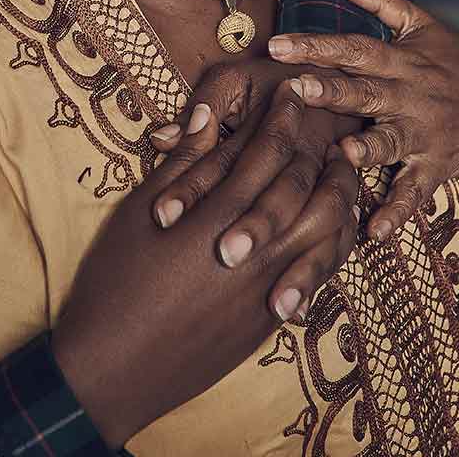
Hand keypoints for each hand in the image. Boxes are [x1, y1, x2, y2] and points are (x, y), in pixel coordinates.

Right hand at [53, 85, 361, 448]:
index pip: (267, 151)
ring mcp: (268, 285)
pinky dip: (331, 245)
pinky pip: (319, 274)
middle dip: (326, 154)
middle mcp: (255, 247)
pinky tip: (328, 231)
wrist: (116, 366)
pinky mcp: (270, 318)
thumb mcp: (138, 212)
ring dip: (340, 199)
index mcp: (219, 213)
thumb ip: (182, 164)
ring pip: (327, 233)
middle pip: (312, 189)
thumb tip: (205, 116)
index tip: (294, 92)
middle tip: (335, 128)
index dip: (283, 117)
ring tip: (342, 176)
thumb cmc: (115, 282)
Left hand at [268, 0, 458, 241]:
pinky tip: (374, 232)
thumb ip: (379, 2)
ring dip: (368, 149)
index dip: (317, 46)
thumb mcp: (423, 27)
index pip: (355, 48)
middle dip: (332, 90)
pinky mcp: (436, 167)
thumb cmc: (456, 65)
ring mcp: (424, 134)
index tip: (277, 45)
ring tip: (344, 153)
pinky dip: (396, 213)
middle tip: (296, 87)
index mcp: (401, 61)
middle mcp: (410, 96)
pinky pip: (414, 192)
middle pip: (367, 91)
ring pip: (391, 141)